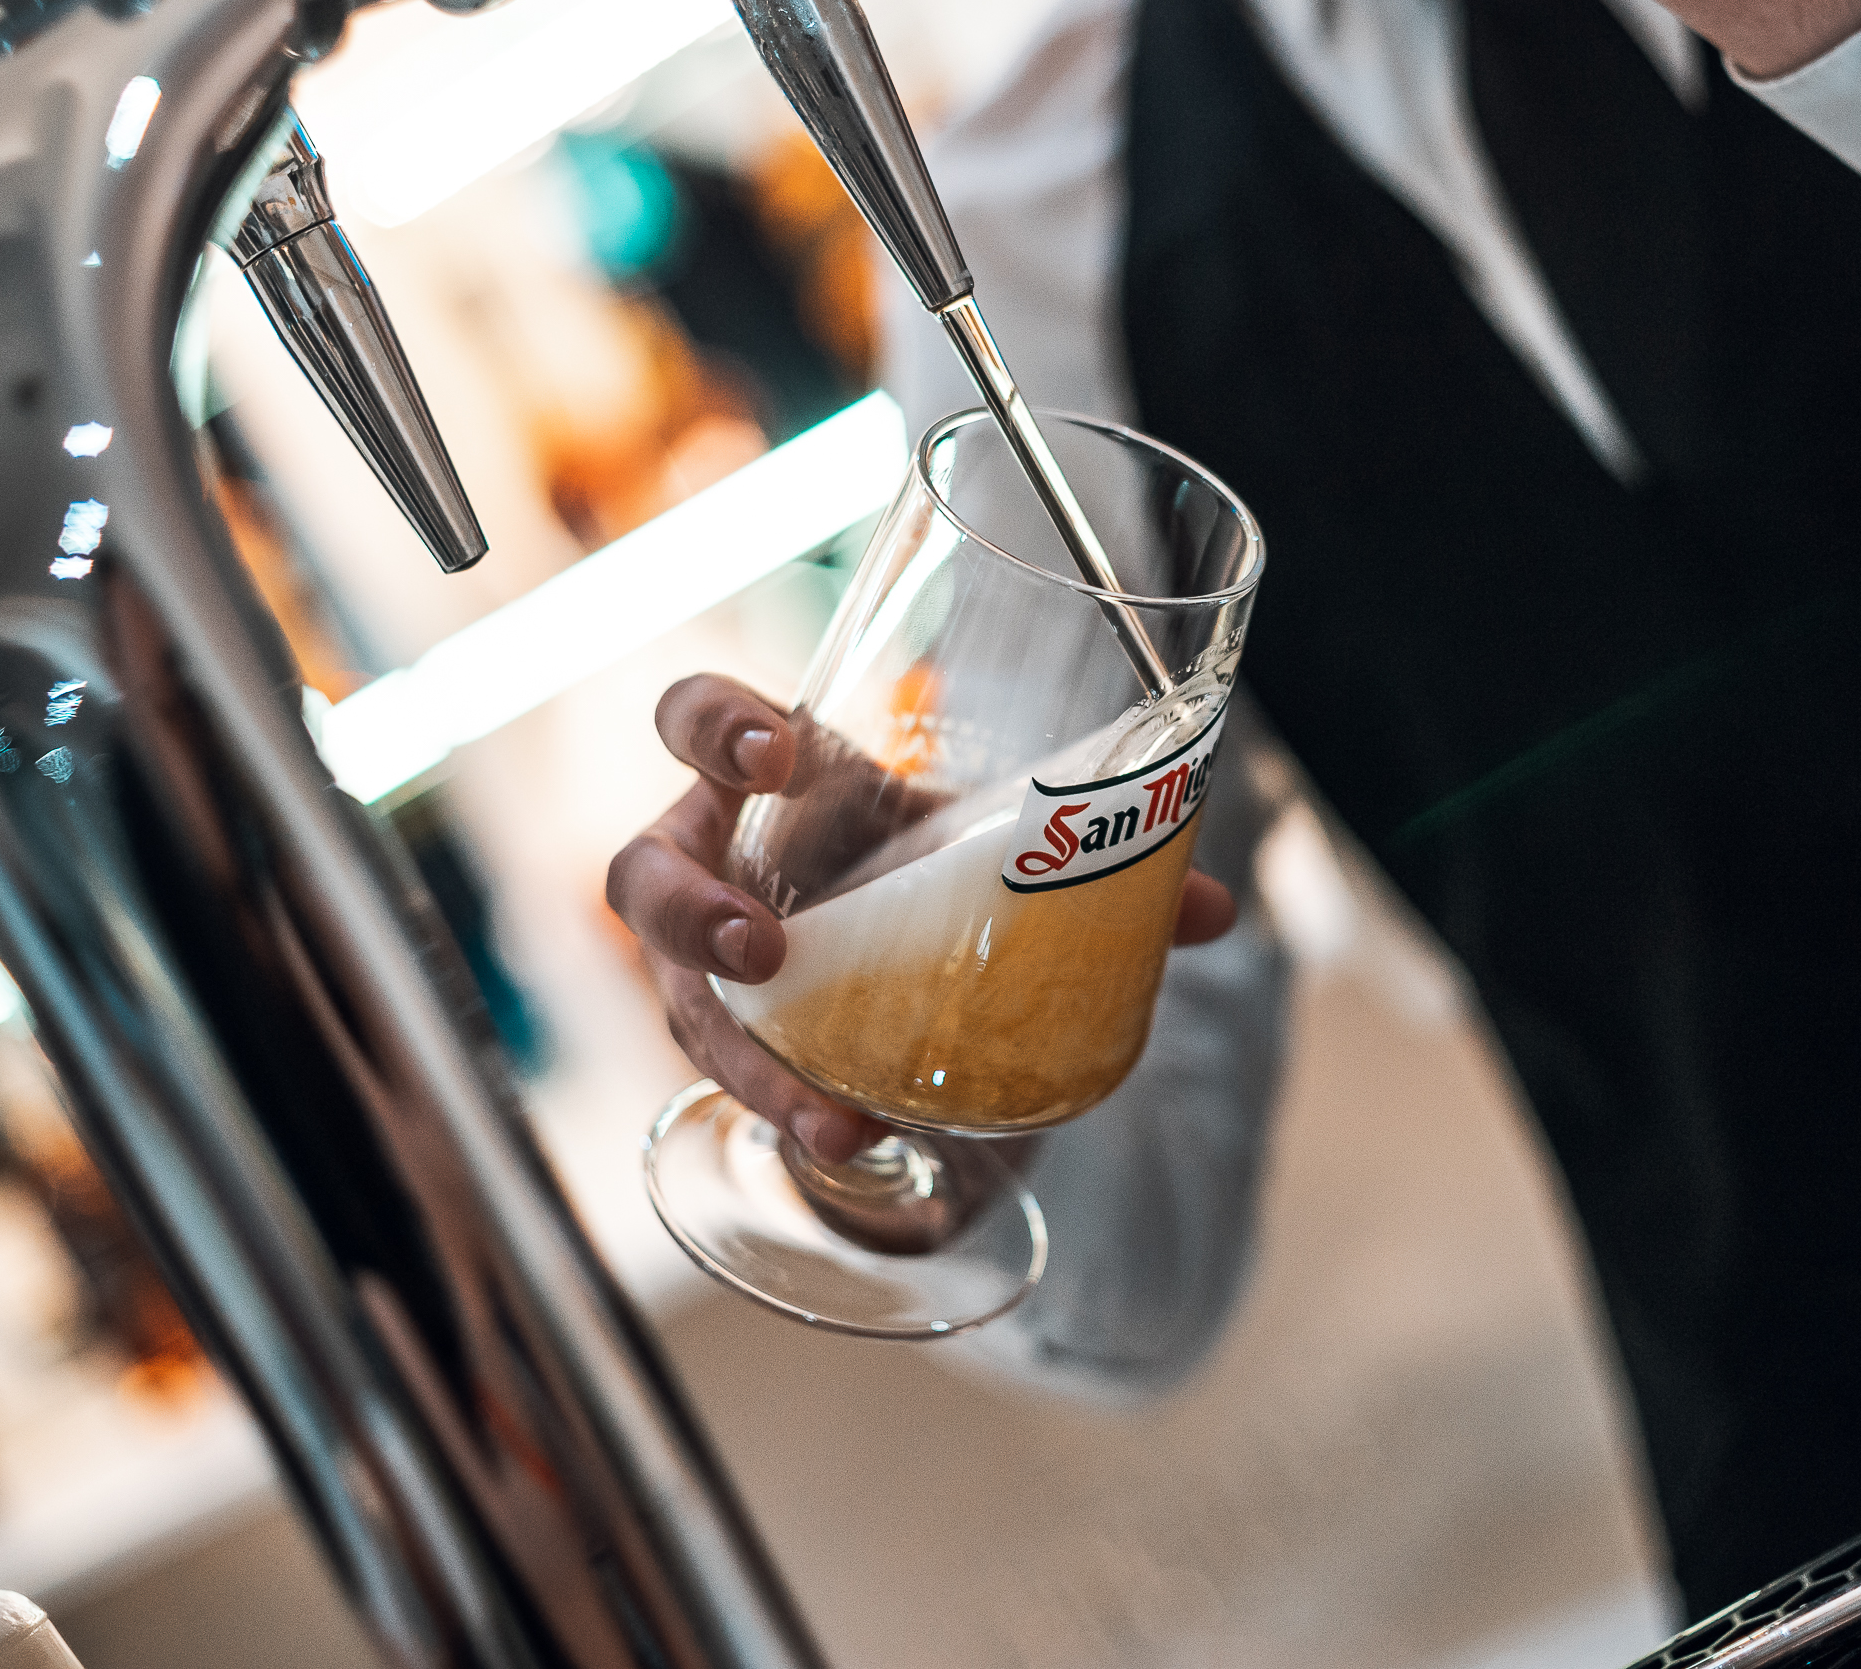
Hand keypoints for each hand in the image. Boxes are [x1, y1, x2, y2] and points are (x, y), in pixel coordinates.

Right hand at [608, 674, 1239, 1161]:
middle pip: (646, 874)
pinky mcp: (735, 1045)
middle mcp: (717, 868)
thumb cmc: (915, 863)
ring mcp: (710, 969)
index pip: (696, 720)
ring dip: (744, 1058)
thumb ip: (1094, 863)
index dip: (713, 728)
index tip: (776, 752)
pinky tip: (849, 1139)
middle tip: (763, 951)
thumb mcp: (985, 850)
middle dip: (690, 913)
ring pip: (681, 1001)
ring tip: (822, 1110)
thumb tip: (1215, 907)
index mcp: (769, 782)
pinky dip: (795, 1111)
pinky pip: (738, 1081)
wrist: (889, 953)